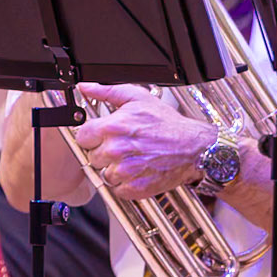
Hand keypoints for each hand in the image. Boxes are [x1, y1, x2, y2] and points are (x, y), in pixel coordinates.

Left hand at [72, 85, 211, 199]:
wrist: (194, 147)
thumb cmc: (168, 124)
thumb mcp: (139, 98)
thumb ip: (107, 91)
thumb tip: (86, 87)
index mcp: (112, 127)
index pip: (82, 137)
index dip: (93, 136)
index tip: (105, 136)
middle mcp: (115, 150)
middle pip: (92, 157)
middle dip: (105, 153)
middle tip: (125, 147)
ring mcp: (124, 171)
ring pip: (104, 174)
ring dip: (115, 169)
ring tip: (134, 159)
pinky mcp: (134, 188)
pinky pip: (117, 189)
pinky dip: (126, 184)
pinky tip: (139, 172)